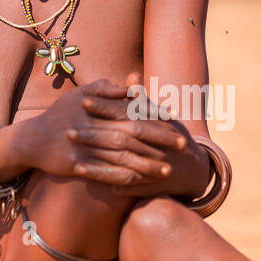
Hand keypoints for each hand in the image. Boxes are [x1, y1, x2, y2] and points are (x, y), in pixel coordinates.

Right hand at [12, 78, 186, 185]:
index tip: (173, 119)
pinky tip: (141, 182)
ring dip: (147, 164)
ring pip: (122, 156)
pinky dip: (123, 177)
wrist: (32, 140)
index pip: (131, 110)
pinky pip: (104, 173)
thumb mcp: (79, 94)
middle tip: (182, 144)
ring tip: (168, 170)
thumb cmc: (60, 114)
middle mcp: (92, 126)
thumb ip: (106, 88)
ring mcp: (84, 147)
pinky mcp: (76, 165)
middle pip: (132, 133)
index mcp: (96, 107)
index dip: (154, 115)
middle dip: (159, 139)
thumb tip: (132, 84)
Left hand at [83, 78, 211, 199]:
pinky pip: (125, 183)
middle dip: (93, 135)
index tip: (83, 101)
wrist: (193, 168)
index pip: (125, 113)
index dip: (104, 107)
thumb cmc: (172, 136)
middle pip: (118, 138)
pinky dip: (106, 179)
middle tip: (68, 131)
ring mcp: (151, 165)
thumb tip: (130, 77)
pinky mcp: (148, 184)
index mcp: (153, 125)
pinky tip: (86, 176)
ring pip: (120, 163)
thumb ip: (141, 99)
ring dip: (95, 162)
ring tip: (71, 159)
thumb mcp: (160, 117)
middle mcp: (152, 144)